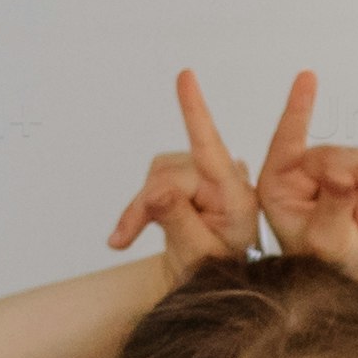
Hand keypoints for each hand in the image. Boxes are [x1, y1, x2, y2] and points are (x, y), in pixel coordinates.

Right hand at [106, 69, 262, 271]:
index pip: (211, 149)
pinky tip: (135, 228)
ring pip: (156, 175)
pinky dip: (139, 205)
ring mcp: (205, 176)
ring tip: (133, 236)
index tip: (185, 77)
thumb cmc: (215, 272)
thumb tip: (155, 191)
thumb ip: (178, 221)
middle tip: (121, 237)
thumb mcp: (198, 255)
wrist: (214, 280)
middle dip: (143, 204)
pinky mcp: (188, 177)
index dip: (195, 111)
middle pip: (168, 172)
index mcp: (235, 196)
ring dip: (140, 206)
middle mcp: (223, 178)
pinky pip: (153, 180)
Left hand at [251, 72, 357, 279]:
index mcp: (278, 185)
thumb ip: (334, 204)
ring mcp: (330, 169)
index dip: (298, 108)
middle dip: (354, 175)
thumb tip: (341, 172)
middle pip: (330, 153)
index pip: (287, 140)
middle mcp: (300, 172)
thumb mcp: (327, 240)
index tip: (307, 77)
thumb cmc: (332, 264)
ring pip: (356, 157)